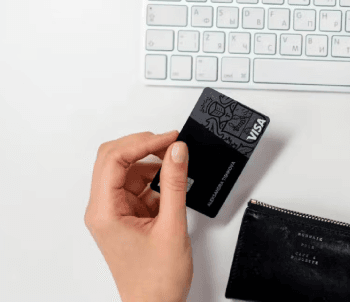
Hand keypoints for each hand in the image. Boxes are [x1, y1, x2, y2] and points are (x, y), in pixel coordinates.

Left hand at [85, 131, 192, 301]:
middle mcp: (103, 209)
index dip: (143, 142)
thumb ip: (175, 183)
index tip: (170, 138)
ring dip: (152, 165)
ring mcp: (114, 212)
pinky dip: (156, 181)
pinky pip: (138, 186)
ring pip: (128, 171)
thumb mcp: (172, 225)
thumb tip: (177, 151)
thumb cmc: (157, 280)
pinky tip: (172, 187)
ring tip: (177, 168)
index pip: (114, 159)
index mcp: (104, 211)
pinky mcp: (126, 216)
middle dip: (144, 147)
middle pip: (115, 159)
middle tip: (172, 144)